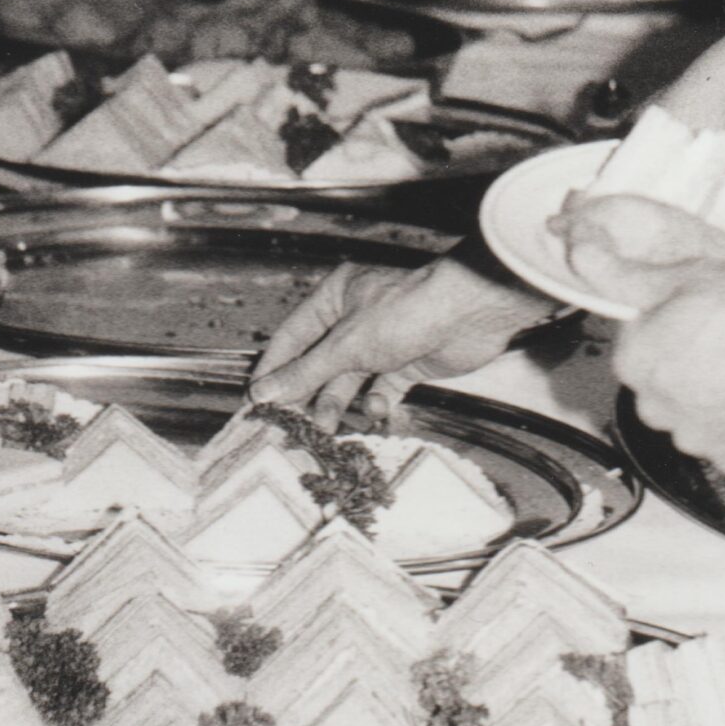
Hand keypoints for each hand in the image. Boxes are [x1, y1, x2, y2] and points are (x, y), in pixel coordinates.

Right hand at [246, 255, 549, 422]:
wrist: (469, 314)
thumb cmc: (407, 311)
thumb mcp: (348, 345)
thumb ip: (307, 372)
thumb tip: (266, 392)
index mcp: (336, 296)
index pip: (292, 336)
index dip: (274, 369)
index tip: (255, 401)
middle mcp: (356, 317)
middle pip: (320, 362)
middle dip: (306, 393)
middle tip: (288, 424)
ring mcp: (382, 341)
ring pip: (349, 379)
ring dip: (338, 404)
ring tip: (324, 429)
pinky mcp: (407, 363)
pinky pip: (382, 388)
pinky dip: (378, 403)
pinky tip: (377, 411)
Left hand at [558, 197, 724, 473]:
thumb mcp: (686, 273)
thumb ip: (623, 271)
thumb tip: (576, 250)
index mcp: (636, 363)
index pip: (639, 343)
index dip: (670, 323)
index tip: (700, 311)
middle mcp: (658, 411)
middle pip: (665, 383)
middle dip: (688, 364)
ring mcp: (700, 441)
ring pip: (698, 414)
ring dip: (716, 396)